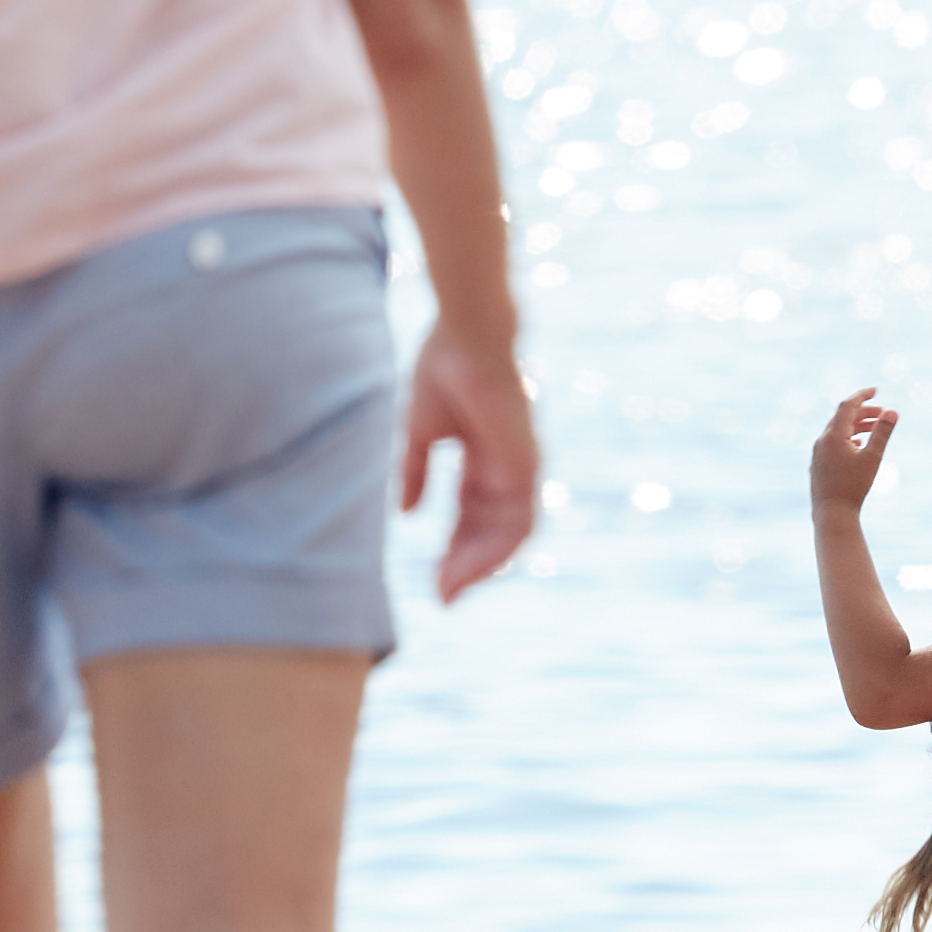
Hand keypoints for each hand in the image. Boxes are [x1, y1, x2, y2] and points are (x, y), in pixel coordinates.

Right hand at [402, 315, 538, 603]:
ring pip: (508, 536)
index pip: (472, 516)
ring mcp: (521, 469)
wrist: (464, 336)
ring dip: (479, 566)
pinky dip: (495, 549)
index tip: (433, 577)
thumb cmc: (442, 370)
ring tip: (449, 590)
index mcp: (484, 459)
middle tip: (439, 595)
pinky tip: (468, 568)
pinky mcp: (527, 466)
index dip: (453, 547)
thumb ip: (415, 474)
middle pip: (490, 532)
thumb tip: (404, 514)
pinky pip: (519, 522)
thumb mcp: (420, 434)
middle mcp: (507, 469)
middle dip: (464, 565)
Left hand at [811, 387, 899, 517]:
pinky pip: (832, 443)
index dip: (862, 395)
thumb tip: (892, 411)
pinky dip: (847, 438)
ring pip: (837, 431)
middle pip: (842, 417)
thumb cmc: (854, 486)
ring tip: (873, 428)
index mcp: (833, 435)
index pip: (847, 406)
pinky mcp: (818, 465)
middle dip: (863, 412)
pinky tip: (857, 445)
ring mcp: (818, 454)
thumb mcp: (873, 458)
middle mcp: (822, 441)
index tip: (876, 390)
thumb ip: (882, 433)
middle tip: (882, 413)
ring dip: (856, 426)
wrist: (833, 514)